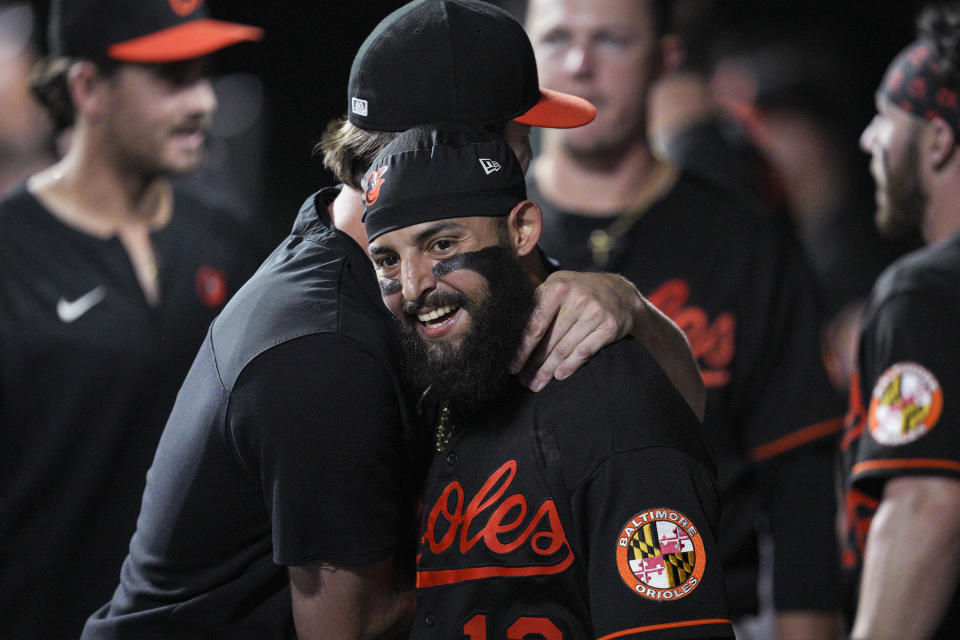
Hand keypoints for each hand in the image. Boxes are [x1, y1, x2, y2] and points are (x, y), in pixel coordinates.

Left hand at [513, 271, 637, 390]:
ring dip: (548, 370)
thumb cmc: (579, 291)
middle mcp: (576, 299)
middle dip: (534, 364)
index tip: (512, 366)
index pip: (535, 324)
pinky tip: (559, 375)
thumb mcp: (557, 285)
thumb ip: (536, 301)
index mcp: (557, 287)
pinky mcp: (609, 327)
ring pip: (565, 348)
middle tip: (524, 381)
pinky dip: (570, 366)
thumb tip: (509, 329)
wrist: (621, 292)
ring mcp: (594, 313)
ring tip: (537, 383)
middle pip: (549, 340)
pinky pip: (584, 351)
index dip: (522, 348)